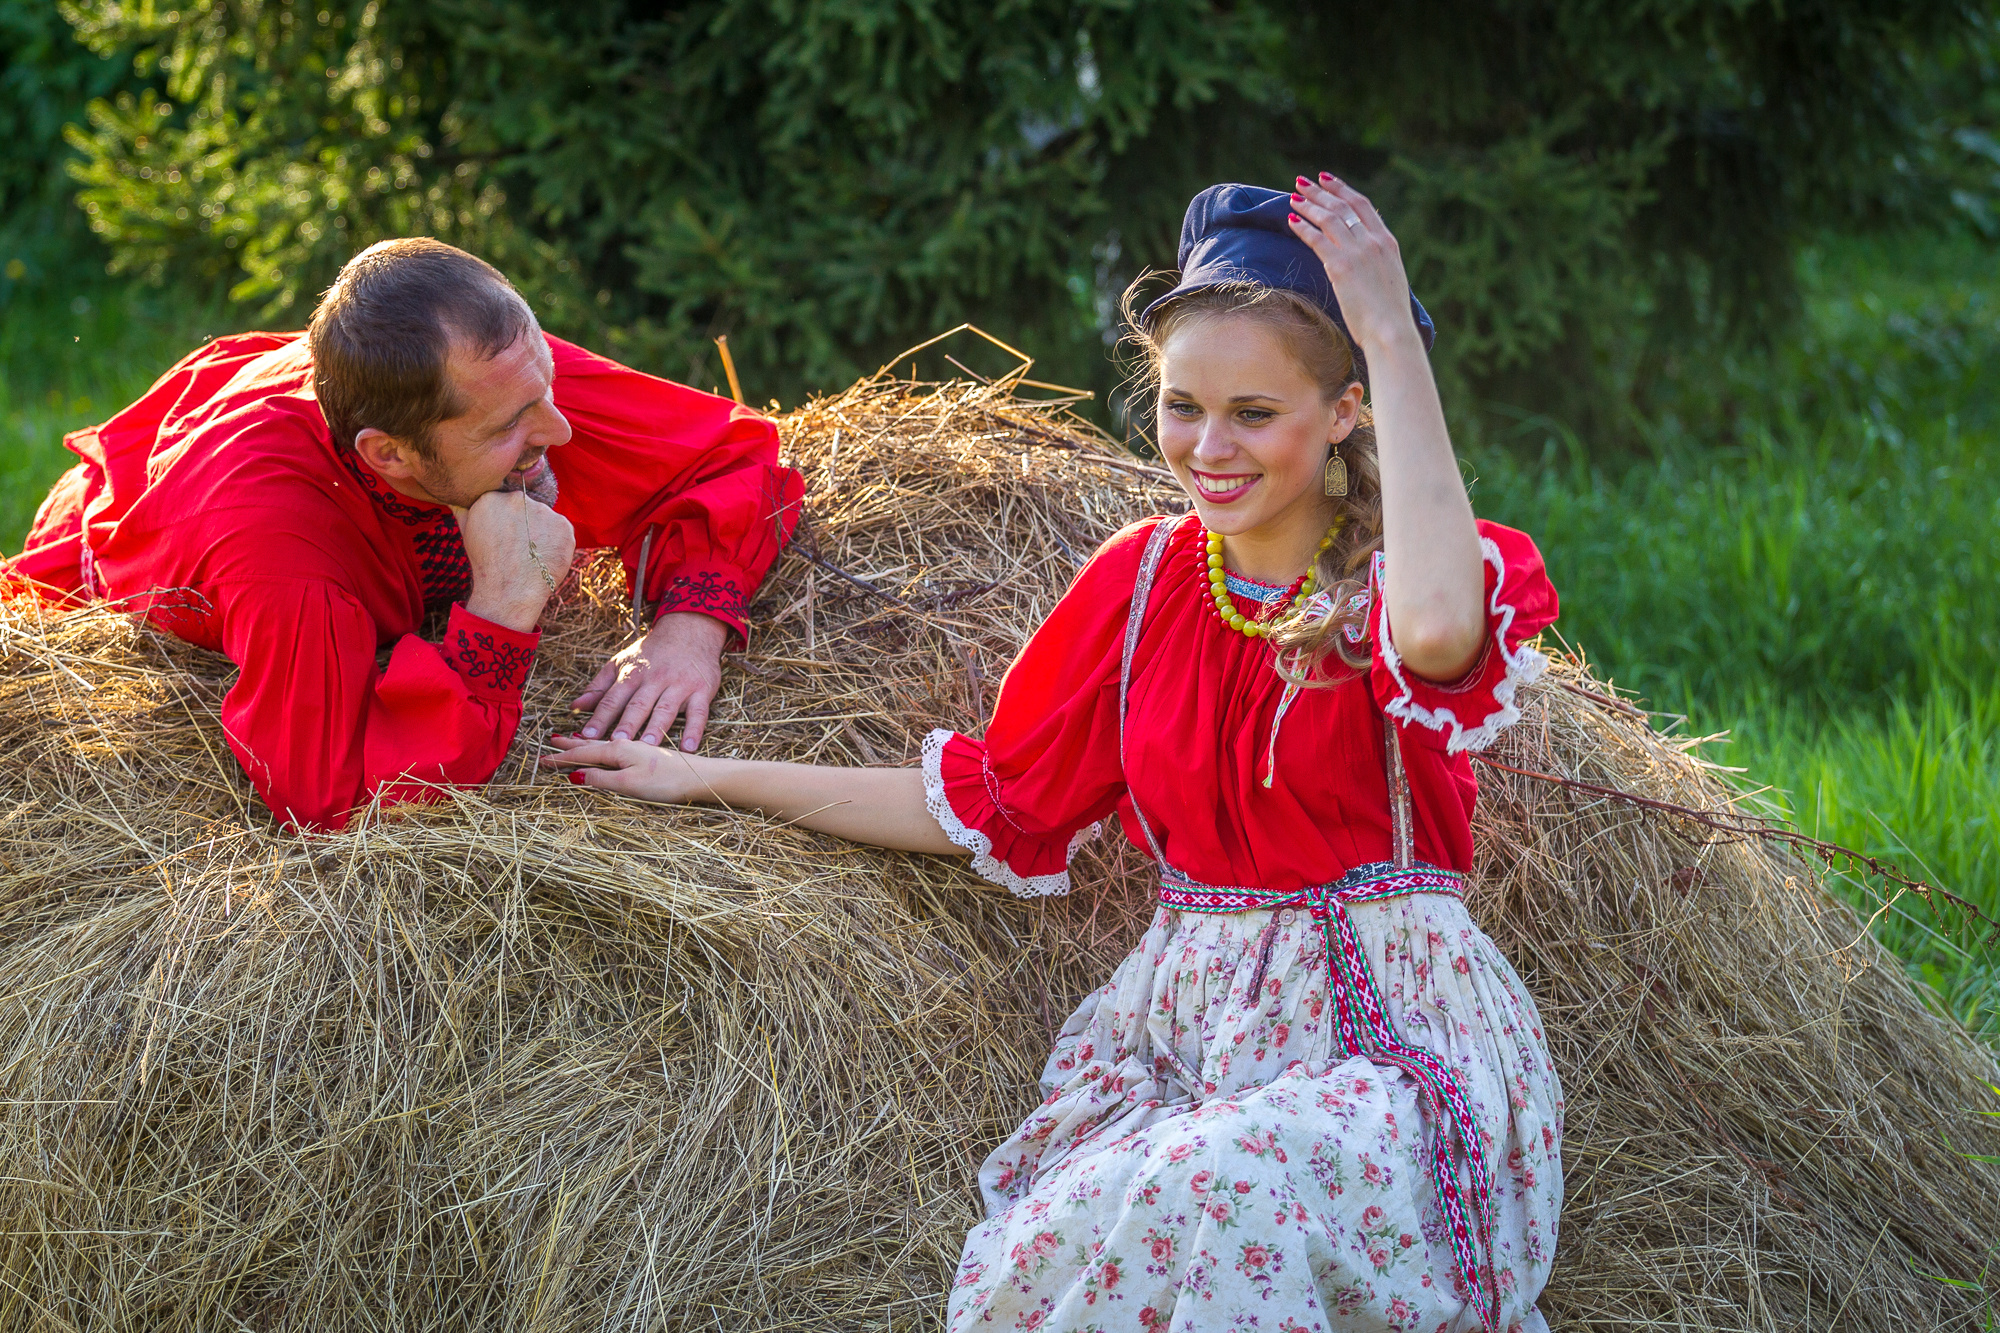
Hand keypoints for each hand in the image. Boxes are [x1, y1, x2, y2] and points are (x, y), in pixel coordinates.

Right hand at [455, 490, 575, 632]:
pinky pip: (562, 529)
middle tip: (520, 548)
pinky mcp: (563, 524)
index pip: (508, 502)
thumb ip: (464, 510)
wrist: (509, 591)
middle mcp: (518, 499)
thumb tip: (456, 499)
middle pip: (527, 507)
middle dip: (526, 524)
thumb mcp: (467, 532)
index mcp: (492, 497)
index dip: (509, 521)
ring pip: (546, 518)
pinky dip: (557, 542)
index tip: (507, 538)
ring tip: (532, 554)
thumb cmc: (486, 564)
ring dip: (543, 532)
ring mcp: (543, 511)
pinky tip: (546, 556)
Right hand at [542, 734, 714, 801]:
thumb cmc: (669, 780)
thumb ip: (602, 779)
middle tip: (552, 741)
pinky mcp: (653, 749)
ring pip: (607, 740)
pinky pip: (622, 741)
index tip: (543, 759)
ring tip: (576, 737)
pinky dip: (609, 740)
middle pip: (593, 742)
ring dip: (590, 739)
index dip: (562, 758)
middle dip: (572, 743)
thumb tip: (576, 776)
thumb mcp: (631, 784)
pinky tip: (612, 741)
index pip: (583, 753)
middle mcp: (627, 742)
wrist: (704, 774)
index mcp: (618, 749)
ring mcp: (640, 744)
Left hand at [571, 611, 727, 748]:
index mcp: (632, 674)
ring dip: (657, 728)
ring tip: (649, 747)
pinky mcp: (701, 690)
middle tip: (617, 743)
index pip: (612, 699)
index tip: (586, 737)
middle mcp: (654, 679)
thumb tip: (574, 706)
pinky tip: (688, 748)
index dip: (599, 718)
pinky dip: (694, 730)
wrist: (689, 629)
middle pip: (638, 704)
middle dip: (627, 724)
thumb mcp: (621, 663)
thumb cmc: (651, 652)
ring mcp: (679, 685)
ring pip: (666, 709)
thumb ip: (599, 686)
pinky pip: (698, 712)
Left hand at [1285, 173, 1419, 357]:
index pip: (1362, 205)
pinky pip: (1317, 239)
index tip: (1327, 180)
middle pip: (1342, 206)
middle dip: (1320, 191)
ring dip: (1308, 205)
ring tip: (1292, 197)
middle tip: (1302, 182)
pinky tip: (1291, 221)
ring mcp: (1357, 252)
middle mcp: (1373, 241)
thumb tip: (1364, 260)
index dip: (1342, 189)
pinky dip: (1302, 227)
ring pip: (1328, 218)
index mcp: (1387, 241)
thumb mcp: (1389, 278)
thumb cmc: (1389, 313)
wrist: (1391, 330)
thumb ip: (1377, 262)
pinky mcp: (1340, 266)